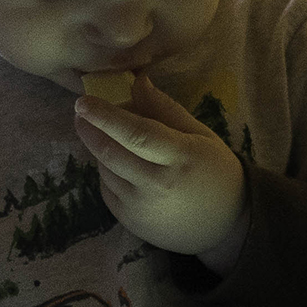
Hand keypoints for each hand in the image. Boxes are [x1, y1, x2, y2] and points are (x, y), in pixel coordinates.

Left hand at [73, 75, 247, 268]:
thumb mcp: (200, 135)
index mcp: (180, 158)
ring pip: (105, 170)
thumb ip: (166, 109)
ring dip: (99, 149)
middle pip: (111, 153)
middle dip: (89, 129)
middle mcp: (157, 185)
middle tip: (81, 112)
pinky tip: (121, 164)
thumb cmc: (216, 173)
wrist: (225, 226)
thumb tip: (137, 81)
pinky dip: (107, 171)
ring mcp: (140, 207)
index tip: (84, 101)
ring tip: (107, 136)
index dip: (106, 116)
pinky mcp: (130, 221)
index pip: (136, 133)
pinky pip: (107, 189)